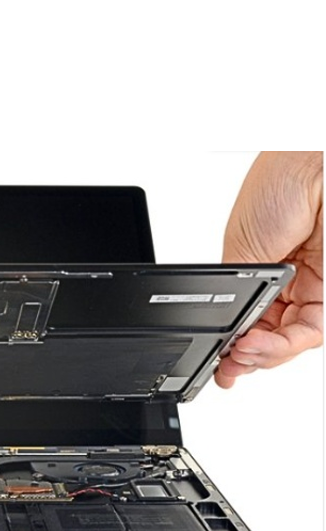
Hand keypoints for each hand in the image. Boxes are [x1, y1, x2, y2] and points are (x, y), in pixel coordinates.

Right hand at [216, 151, 322, 388]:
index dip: (232, 346)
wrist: (312, 165)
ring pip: (290, 341)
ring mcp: (313, 288)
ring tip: (240, 355)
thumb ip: (234, 295)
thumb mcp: (238, 249)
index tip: (217, 363)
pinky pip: (312, 331)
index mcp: (262, 271)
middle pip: (268, 336)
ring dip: (263, 356)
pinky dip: (285, 346)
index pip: (248, 321)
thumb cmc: (277, 187)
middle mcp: (290, 283)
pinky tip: (260, 346)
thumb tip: (228, 332)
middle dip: (245, 357)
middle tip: (227, 365)